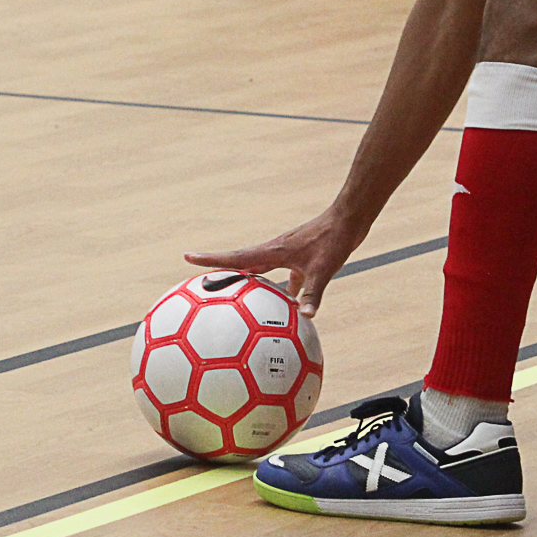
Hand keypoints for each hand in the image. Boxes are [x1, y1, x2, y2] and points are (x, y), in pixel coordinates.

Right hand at [186, 205, 366, 316]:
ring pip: (261, 272)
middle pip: (241, 263)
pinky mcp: (300, 258)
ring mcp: (287, 254)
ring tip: (236, 301)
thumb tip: (307, 318)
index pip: (236, 257)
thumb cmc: (334, 240)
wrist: (349, 219)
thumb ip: (314, 294)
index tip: (187, 256)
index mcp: (273, 251)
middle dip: (220, 271)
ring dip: (249, 284)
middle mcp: (275, 251)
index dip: (211, 259)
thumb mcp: (324, 270)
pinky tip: (288, 310)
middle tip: (199, 281)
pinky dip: (282, 294)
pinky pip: (284, 280)